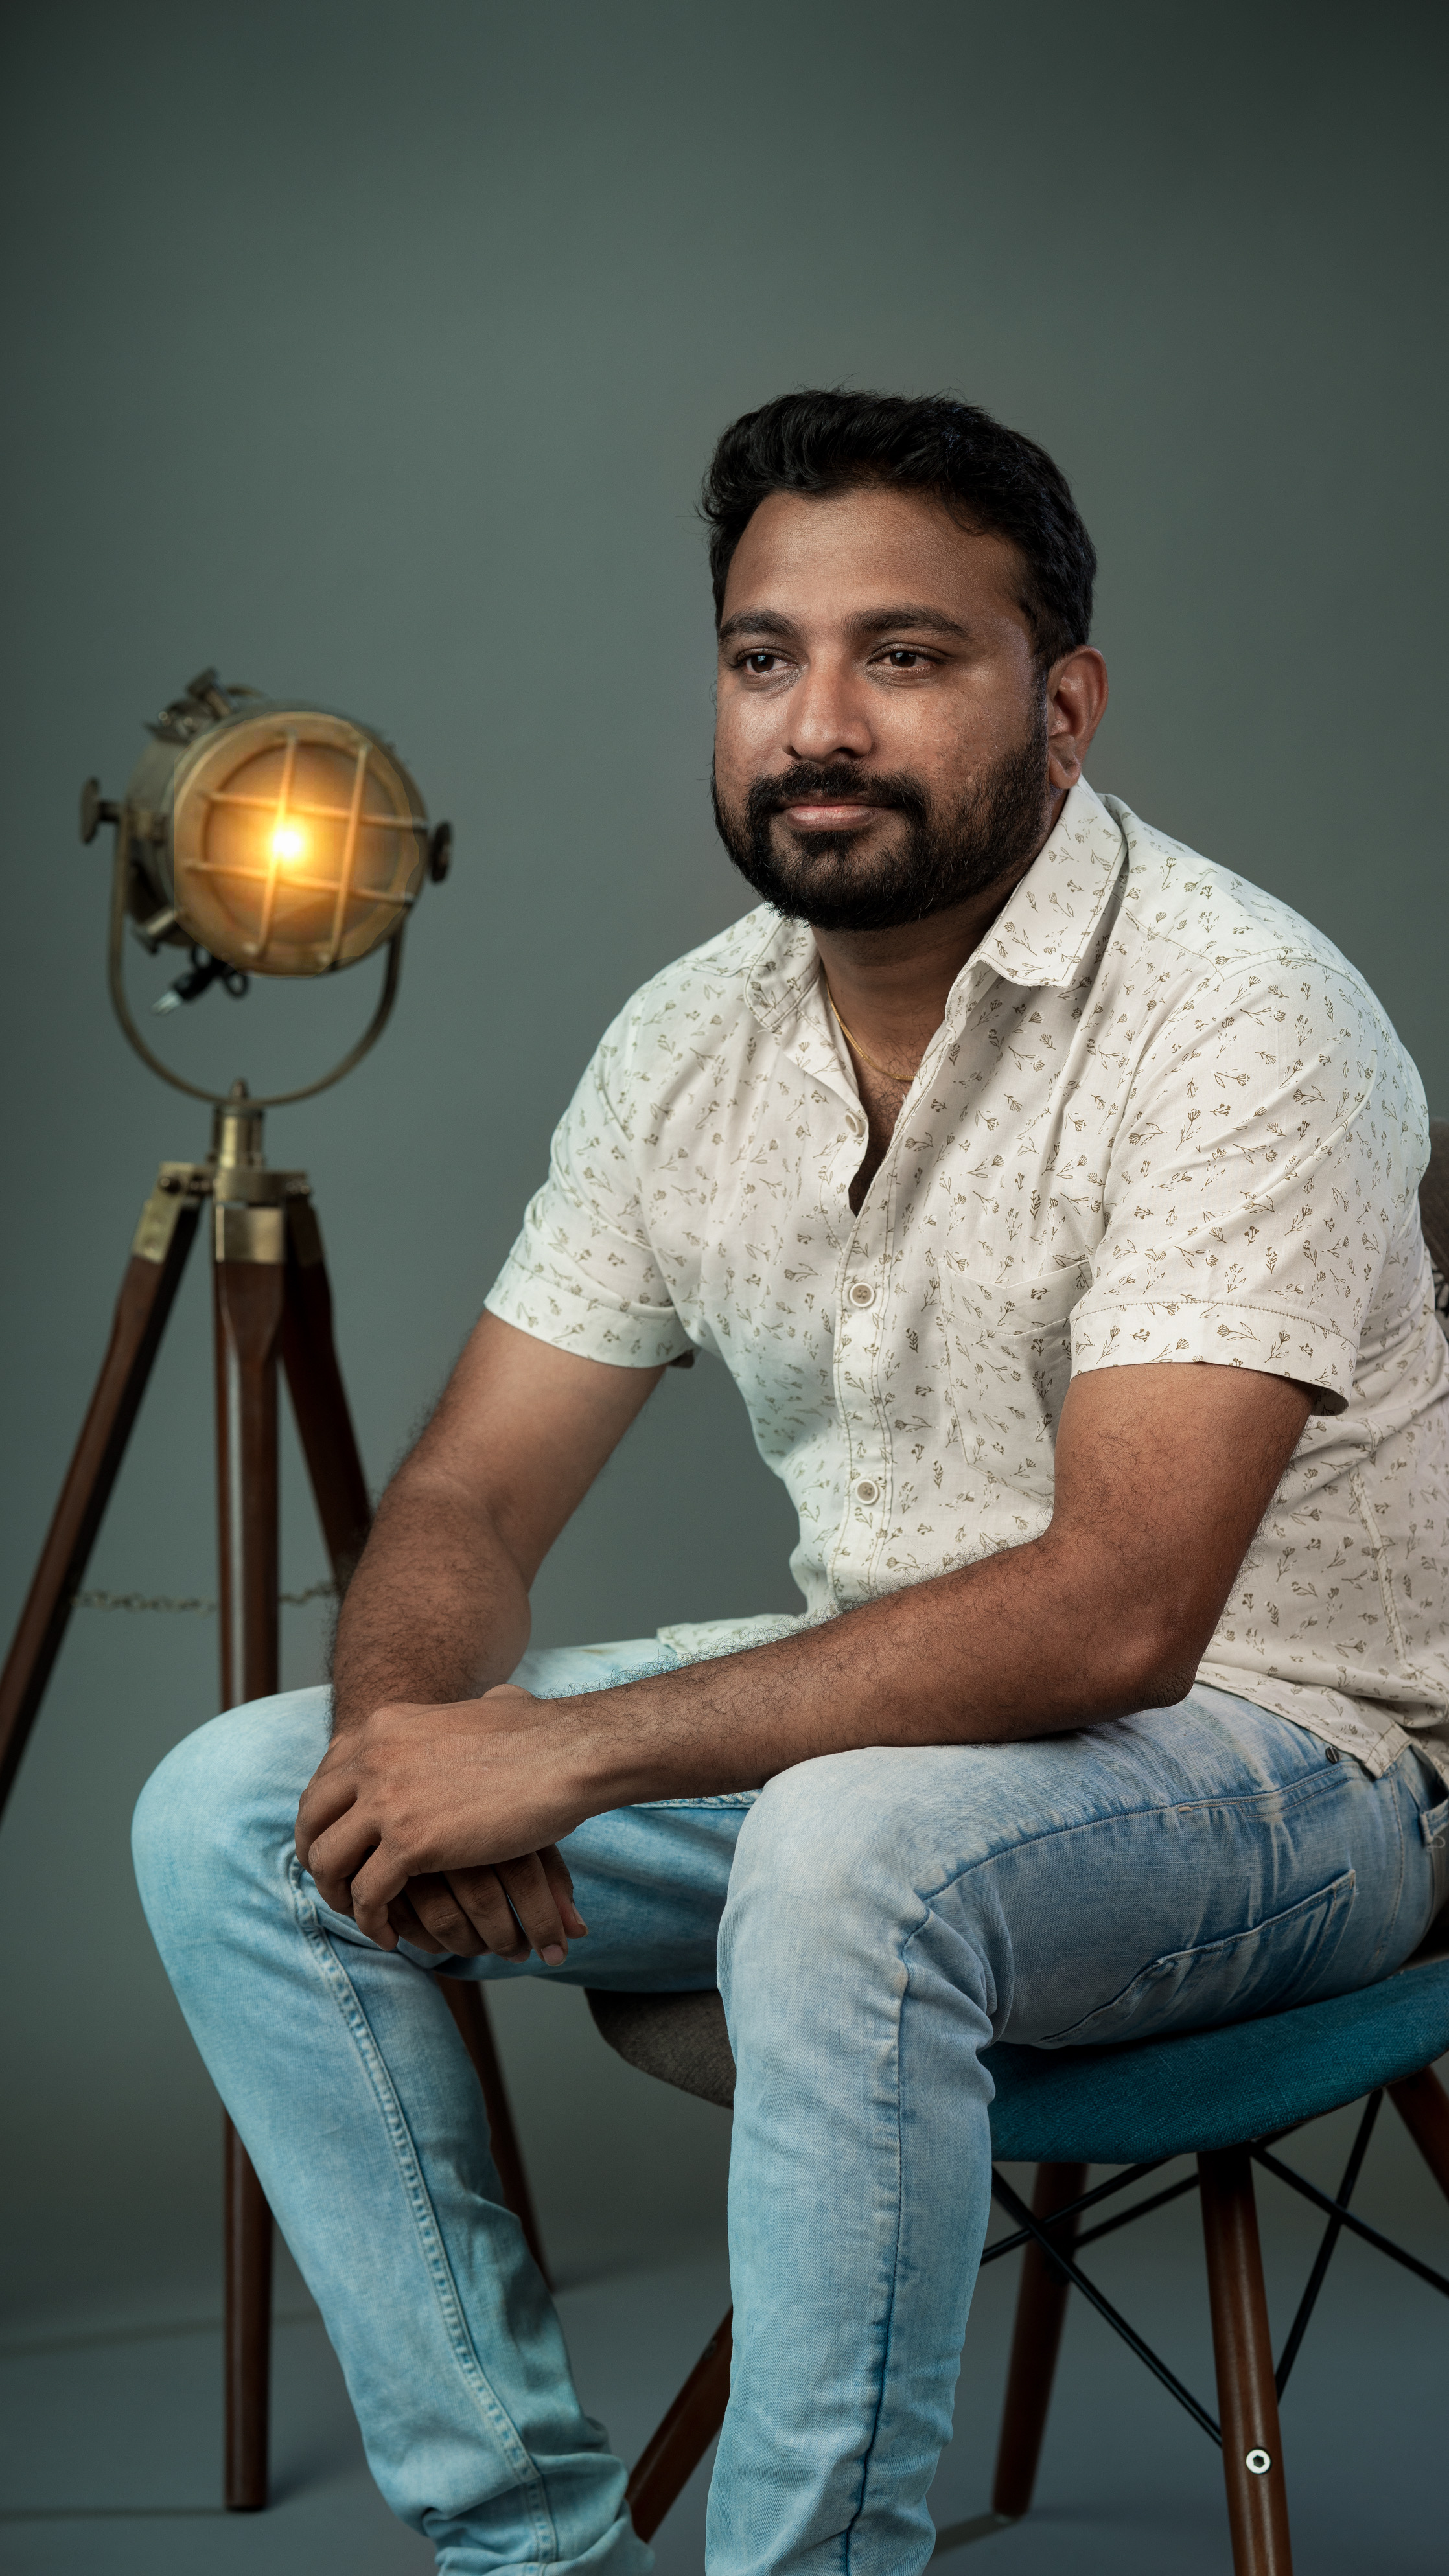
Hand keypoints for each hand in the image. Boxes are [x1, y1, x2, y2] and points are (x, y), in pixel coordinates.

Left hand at [295, 1685, 596, 1954]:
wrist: (569, 1752)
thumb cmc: (543, 1733)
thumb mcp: (489, 1706)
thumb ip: (473, 1712)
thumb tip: (497, 1700)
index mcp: (386, 1725)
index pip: (326, 1776)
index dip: (323, 1818)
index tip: (336, 1844)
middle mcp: (374, 1757)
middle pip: (312, 1817)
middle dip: (314, 1856)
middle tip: (335, 1885)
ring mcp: (388, 1800)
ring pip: (328, 1861)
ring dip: (338, 1895)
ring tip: (363, 1915)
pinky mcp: (411, 1844)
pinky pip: (367, 1894)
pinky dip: (373, 1920)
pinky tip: (391, 1934)